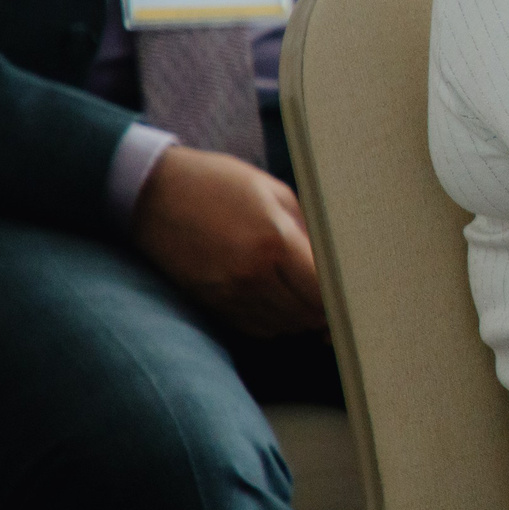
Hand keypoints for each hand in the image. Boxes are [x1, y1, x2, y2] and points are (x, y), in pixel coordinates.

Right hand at [132, 146, 324, 336]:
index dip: (343, 297)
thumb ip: (307, 226)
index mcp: (274, 240)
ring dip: (302, 319)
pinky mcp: (210, 302)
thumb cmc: (218, 182)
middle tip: (342, 304)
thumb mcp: (273, 191)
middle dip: (327, 312)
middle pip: (305, 313)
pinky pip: (255, 327)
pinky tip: (283, 306)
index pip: (322, 289)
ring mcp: (228, 292)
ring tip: (314, 305)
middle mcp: (252, 273)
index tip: (356, 294)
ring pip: (282, 326)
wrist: (152, 193)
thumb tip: (336, 258)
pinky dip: (276, 323)